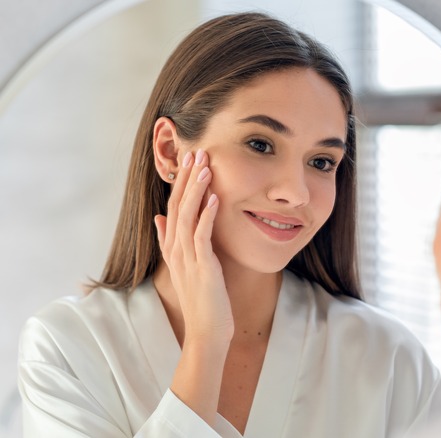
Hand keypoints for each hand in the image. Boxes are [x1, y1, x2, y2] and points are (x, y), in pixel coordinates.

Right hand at [154, 149, 233, 345]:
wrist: (207, 332)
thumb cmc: (203, 301)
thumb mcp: (185, 267)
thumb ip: (171, 241)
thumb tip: (160, 218)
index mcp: (173, 248)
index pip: (173, 208)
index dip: (179, 184)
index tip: (188, 160)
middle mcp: (176, 250)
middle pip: (177, 207)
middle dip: (186, 179)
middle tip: (195, 152)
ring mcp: (187, 259)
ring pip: (187, 217)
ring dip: (196, 190)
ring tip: (205, 167)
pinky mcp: (202, 268)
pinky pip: (202, 237)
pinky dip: (206, 216)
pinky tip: (215, 198)